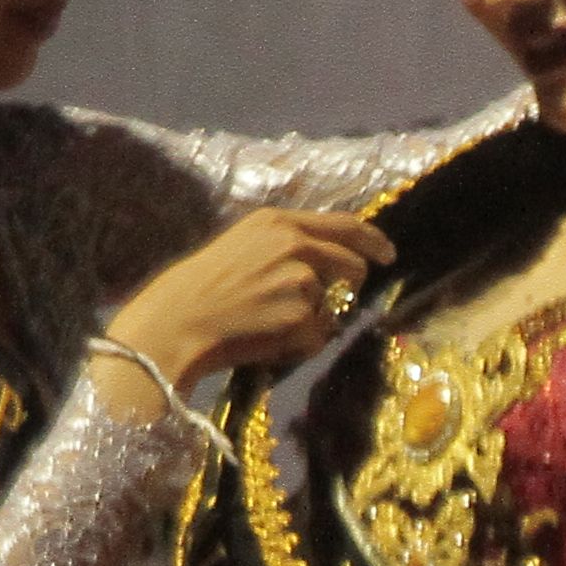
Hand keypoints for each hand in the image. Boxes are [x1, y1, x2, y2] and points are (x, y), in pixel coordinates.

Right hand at [109, 207, 396, 390]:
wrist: (178, 322)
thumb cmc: (204, 289)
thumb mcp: (243, 246)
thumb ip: (287, 245)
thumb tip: (332, 261)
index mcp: (277, 221)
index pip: (343, 224)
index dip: (371, 239)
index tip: (386, 253)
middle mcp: (294, 243)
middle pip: (352, 263)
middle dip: (352, 282)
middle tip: (335, 297)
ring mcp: (301, 279)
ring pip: (332, 306)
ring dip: (311, 319)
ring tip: (266, 321)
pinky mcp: (302, 315)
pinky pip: (318, 336)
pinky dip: (299, 344)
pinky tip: (265, 339)